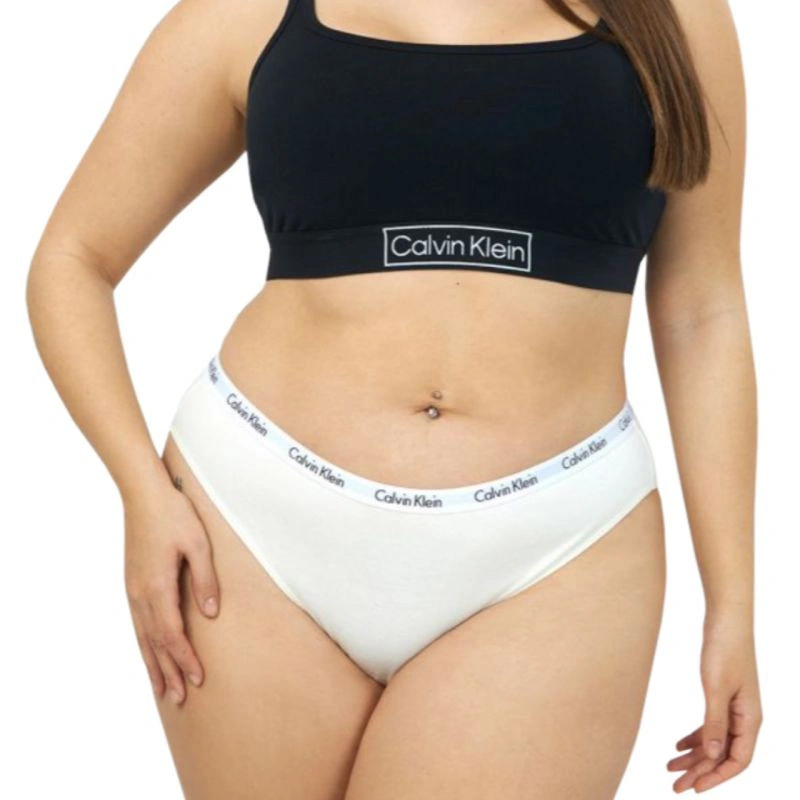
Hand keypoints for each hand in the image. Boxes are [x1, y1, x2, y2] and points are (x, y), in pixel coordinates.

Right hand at [123, 477, 219, 704]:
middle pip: (155, 644)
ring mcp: (133, 590)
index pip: (172, 635)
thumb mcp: (199, 544)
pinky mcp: (132, 584)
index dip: (185, 659)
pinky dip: (144, 645)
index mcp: (158, 586)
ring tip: (163, 690)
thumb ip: (205, 580)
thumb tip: (211, 614)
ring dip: (154, 664)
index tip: (198, 680)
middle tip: (181, 699)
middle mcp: (141, 594)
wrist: (143, 494)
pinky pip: (138, 624)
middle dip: (170, 672)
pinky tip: (150, 654)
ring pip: (142, 638)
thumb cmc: (175, 515)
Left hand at [668, 621, 761, 792]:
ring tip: (670, 768)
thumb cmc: (724, 649)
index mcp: (751, 719)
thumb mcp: (716, 688)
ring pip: (715, 741)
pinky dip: (695, 736)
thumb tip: (711, 756)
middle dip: (700, 772)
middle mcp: (746, 717)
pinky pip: (711, 725)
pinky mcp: (723, 695)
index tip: (694, 788)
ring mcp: (735, 707)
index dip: (716, 777)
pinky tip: (678, 744)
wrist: (726, 619)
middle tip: (674, 786)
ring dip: (694, 755)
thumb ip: (714, 722)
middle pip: (723, 755)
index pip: (738, 761)